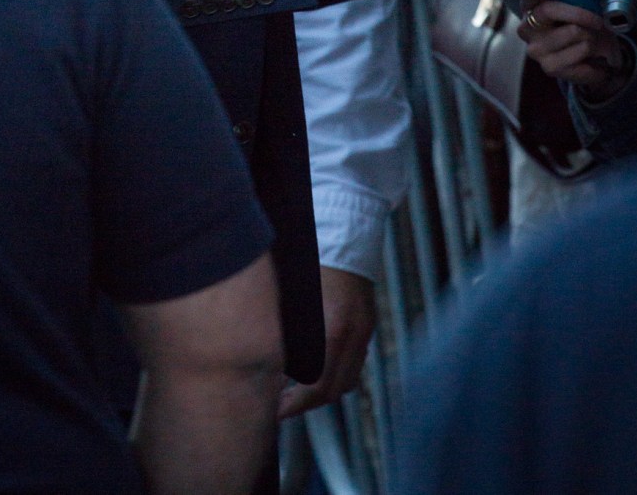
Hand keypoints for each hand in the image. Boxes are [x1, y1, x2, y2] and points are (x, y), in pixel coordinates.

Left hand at [278, 268, 374, 416]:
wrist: (344, 227)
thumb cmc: (310, 254)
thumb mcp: (293, 295)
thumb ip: (286, 329)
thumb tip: (268, 359)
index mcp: (334, 328)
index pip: (319, 387)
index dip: (296, 404)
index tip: (276, 409)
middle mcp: (355, 333)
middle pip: (337, 389)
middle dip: (309, 402)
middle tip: (282, 403)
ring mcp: (365, 326)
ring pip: (349, 376)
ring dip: (325, 387)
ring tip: (296, 387)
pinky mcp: (368, 319)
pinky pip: (355, 357)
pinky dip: (338, 368)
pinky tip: (317, 362)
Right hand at [520, 0, 628, 93]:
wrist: (588, 58)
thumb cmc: (577, 23)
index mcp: (529, 7)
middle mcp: (526, 28)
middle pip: (549, 10)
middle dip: (580, 12)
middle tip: (599, 17)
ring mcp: (535, 49)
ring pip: (572, 32)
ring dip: (591, 34)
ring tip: (593, 37)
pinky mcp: (549, 68)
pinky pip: (580, 53)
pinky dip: (594, 52)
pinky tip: (593, 55)